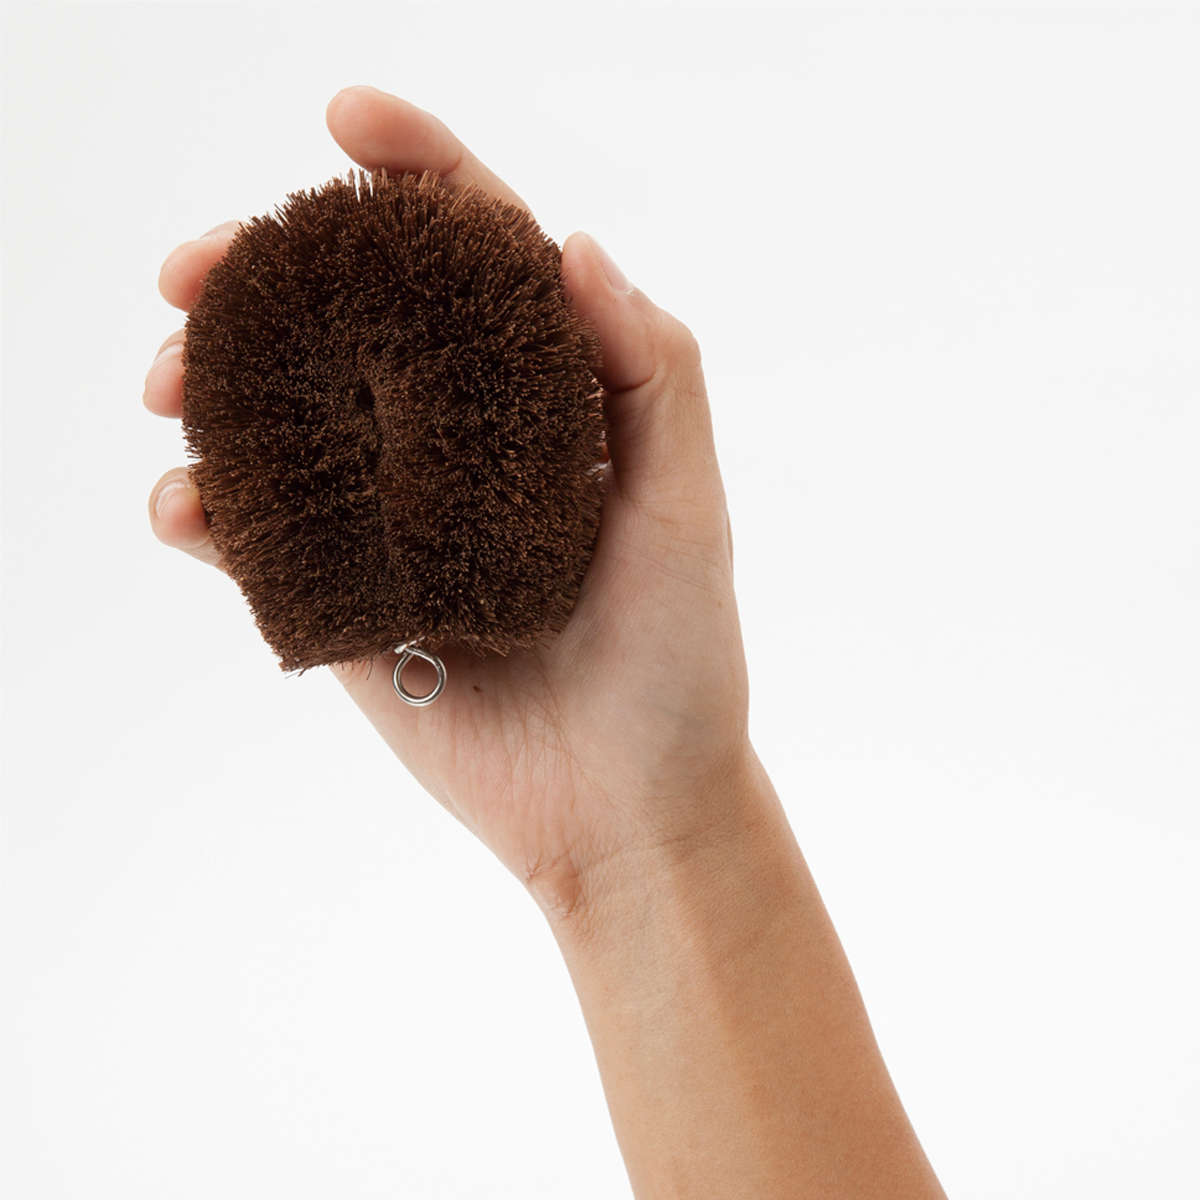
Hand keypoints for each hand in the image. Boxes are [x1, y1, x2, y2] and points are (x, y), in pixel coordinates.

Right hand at [147, 85, 761, 923]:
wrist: (626, 810)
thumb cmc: (678, 662)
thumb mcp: (689, 509)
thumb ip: (652, 372)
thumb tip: (571, 240)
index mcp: (547, 400)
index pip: (476, 257)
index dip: (416, 174)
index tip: (346, 118)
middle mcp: (460, 443)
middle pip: (351, 322)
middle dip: (268, 273)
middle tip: (198, 267)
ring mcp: (393, 518)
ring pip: (283, 418)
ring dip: (212, 382)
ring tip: (170, 379)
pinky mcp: (346, 598)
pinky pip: (257, 538)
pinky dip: (204, 513)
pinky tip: (183, 508)